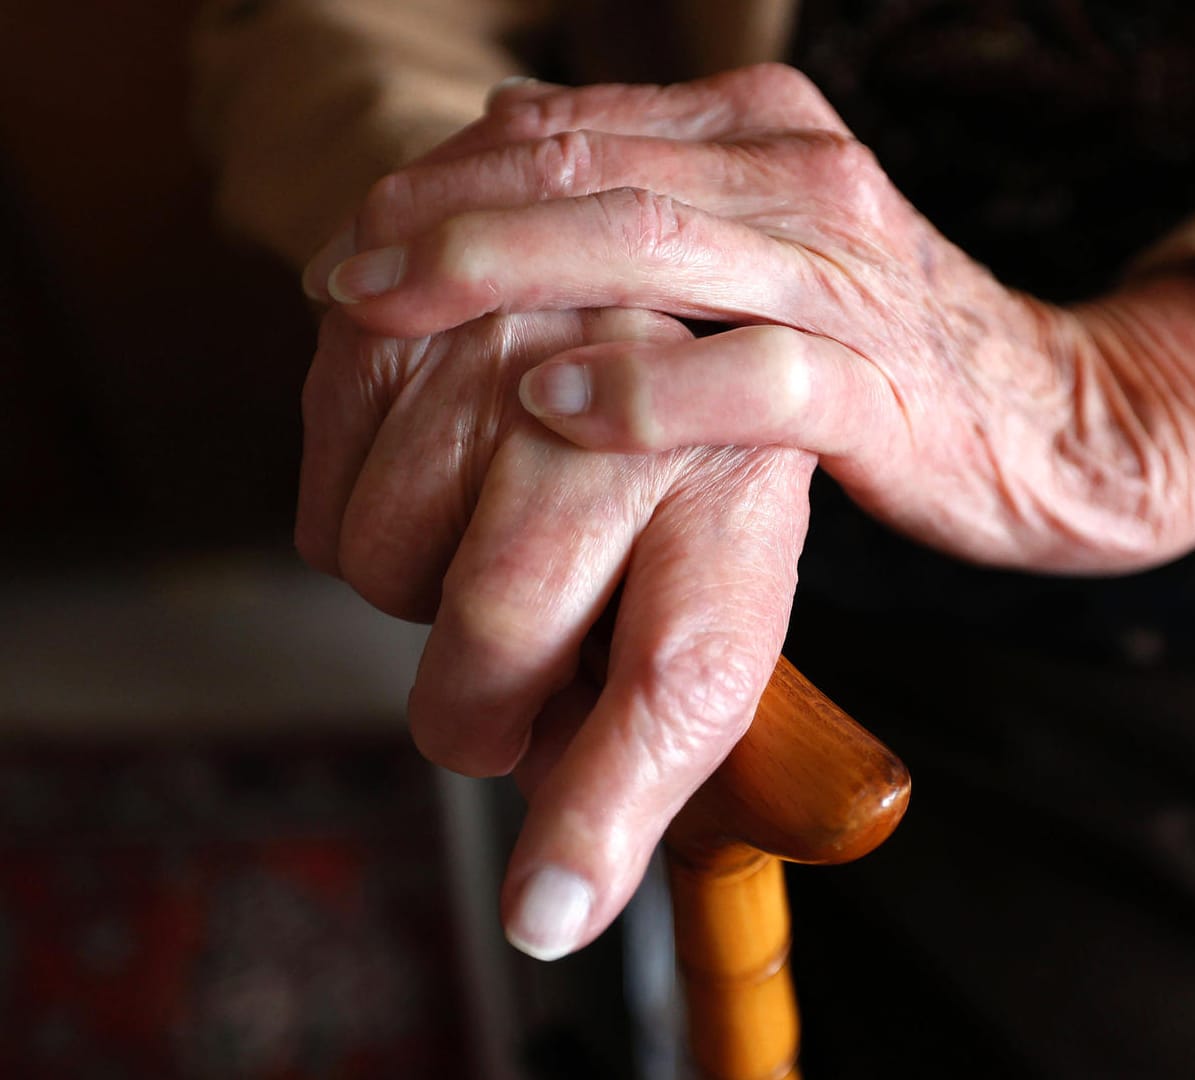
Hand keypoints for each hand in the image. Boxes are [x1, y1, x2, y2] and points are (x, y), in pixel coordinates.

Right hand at [299, 303, 814, 961]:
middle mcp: (632, 403)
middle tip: (505, 699)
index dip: (609, 804)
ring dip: (423, 601)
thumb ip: (661, 715)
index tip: (548, 906)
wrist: (589, 270)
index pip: (684, 673)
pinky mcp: (396, 322)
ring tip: (493, 535)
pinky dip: (364, 535)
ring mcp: (505, 346)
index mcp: (742, 489)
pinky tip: (439, 478)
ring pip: (392, 574)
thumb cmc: (658, 464)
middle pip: (501, 631)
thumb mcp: (716, 565)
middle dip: (478, 714)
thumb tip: (557, 891)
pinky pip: (324, 523)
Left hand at [313, 64, 1194, 574]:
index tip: (355, 237)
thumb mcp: (765, 249)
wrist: (1053, 419)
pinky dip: (644, 388)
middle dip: (449, 218)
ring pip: (657, 248)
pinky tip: (549, 404)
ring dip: (509, 273)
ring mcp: (848, 280)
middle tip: (342, 272)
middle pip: (596, 172)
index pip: (574, 128)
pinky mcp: (882, 389)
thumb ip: (652, 200)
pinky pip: (751, 379)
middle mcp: (806, 179)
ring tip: (396, 310)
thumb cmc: (881, 345)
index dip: (448, 175)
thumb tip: (501, 151)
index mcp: (767, 132)